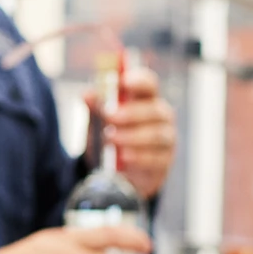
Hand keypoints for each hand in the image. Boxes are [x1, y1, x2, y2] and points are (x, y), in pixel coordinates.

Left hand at [86, 64, 175, 199]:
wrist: (117, 172)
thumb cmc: (112, 137)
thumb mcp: (98, 122)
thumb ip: (95, 108)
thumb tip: (86, 94)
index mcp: (146, 99)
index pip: (149, 84)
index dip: (138, 80)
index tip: (122, 82)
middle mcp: (161, 116)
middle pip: (154, 109)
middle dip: (131, 112)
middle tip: (109, 116)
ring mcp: (167, 139)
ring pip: (156, 134)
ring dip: (131, 136)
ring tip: (110, 139)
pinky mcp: (164, 161)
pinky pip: (155, 158)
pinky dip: (138, 157)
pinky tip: (123, 157)